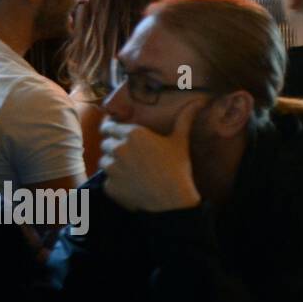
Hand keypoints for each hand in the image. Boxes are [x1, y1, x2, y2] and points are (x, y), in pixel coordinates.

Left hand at [100, 98, 204, 212]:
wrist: (170, 200)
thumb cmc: (176, 168)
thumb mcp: (180, 141)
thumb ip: (184, 119)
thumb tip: (198, 101)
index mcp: (133, 134)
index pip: (109, 126)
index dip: (112, 129)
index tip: (117, 132)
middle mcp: (118, 148)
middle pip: (105, 143)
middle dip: (114, 147)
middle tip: (129, 154)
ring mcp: (111, 168)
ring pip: (104, 161)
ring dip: (113, 163)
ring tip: (129, 169)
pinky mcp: (108, 186)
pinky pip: (107, 180)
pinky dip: (115, 181)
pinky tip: (129, 183)